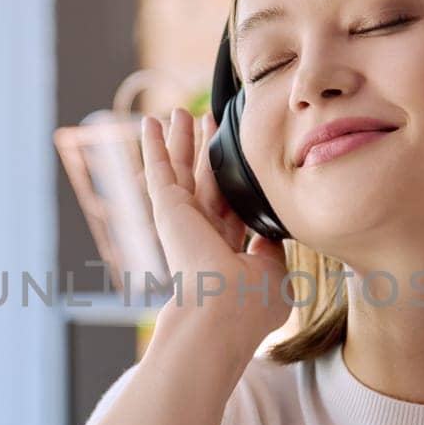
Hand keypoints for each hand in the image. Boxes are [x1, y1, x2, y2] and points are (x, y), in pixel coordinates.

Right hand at [140, 108, 290, 340]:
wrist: (220, 312)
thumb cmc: (250, 303)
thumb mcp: (273, 272)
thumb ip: (271, 248)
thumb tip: (273, 231)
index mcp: (228, 251)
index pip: (231, 207)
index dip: (234, 180)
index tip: (239, 157)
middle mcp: (203, 234)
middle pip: (205, 180)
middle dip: (206, 151)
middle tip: (206, 120)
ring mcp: (182, 220)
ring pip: (181, 169)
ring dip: (180, 140)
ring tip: (178, 112)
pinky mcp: (167, 208)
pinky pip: (159, 169)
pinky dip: (153, 145)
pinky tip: (150, 122)